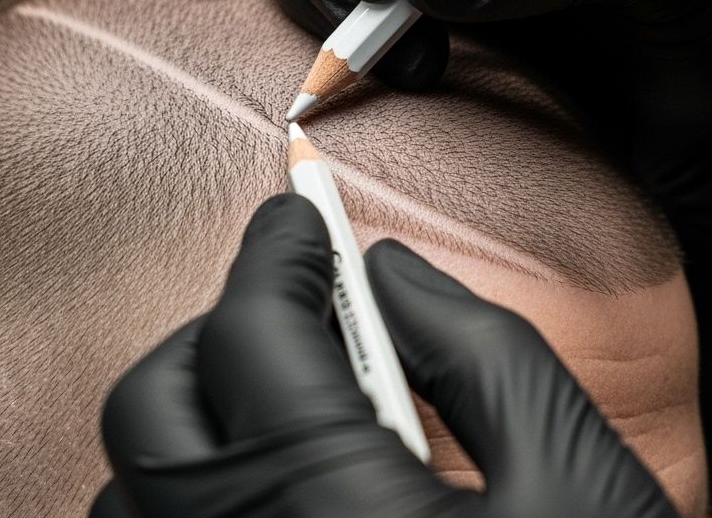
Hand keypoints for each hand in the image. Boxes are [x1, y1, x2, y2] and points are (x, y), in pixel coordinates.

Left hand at [93, 194, 676, 517]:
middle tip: (295, 314)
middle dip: (216, 333)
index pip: (252, 332)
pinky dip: (181, 508)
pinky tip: (269, 498)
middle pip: (155, 407)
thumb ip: (481, 352)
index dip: (278, 255)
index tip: (301, 222)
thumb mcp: (580, 486)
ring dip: (191, 426)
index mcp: (333, 512)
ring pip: (131, 494)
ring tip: (286, 408)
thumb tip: (391, 278)